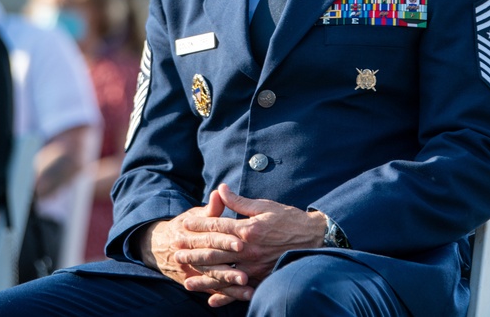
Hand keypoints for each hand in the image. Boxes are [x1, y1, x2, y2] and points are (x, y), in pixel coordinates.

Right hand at [139, 190, 250, 305]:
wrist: (160, 246)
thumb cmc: (186, 225)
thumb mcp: (194, 215)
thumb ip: (211, 208)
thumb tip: (220, 192)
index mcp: (189, 235)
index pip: (209, 238)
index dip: (224, 240)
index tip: (240, 243)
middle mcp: (188, 255)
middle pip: (210, 262)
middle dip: (228, 269)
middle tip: (246, 274)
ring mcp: (191, 271)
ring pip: (211, 279)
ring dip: (229, 285)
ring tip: (247, 288)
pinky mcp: (196, 282)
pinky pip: (212, 290)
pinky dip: (227, 295)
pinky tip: (244, 296)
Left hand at [176, 184, 327, 307]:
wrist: (313, 238)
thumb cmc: (288, 219)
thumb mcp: (264, 206)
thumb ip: (239, 201)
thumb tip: (221, 189)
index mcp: (248, 229)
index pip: (218, 226)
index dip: (199, 224)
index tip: (185, 224)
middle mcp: (249, 250)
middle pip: (215, 251)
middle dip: (194, 251)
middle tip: (176, 251)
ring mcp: (254, 266)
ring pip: (224, 273)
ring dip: (203, 276)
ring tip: (186, 279)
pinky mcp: (261, 278)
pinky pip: (240, 289)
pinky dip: (226, 296)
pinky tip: (212, 300)